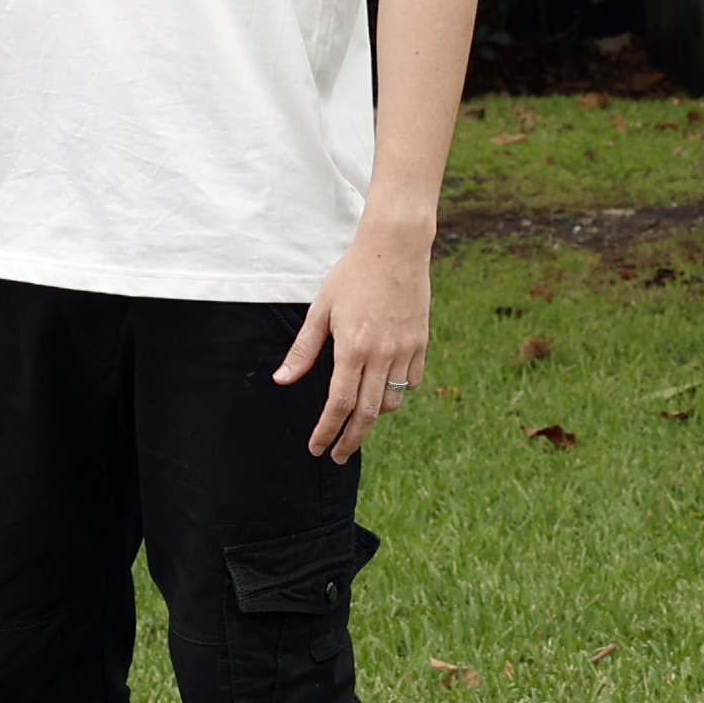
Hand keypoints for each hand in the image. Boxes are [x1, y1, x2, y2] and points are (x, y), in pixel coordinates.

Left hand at [273, 227, 431, 462]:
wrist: (395, 247)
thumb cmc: (352, 274)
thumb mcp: (321, 308)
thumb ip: (304, 349)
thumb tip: (283, 380)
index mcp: (352, 347)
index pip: (338, 403)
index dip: (327, 430)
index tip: (317, 448)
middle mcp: (381, 353)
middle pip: (367, 413)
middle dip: (350, 440)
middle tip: (337, 455)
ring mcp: (404, 349)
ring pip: (391, 401)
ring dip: (373, 415)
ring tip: (357, 417)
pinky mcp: (421, 342)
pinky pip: (410, 381)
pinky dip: (397, 391)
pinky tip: (383, 387)